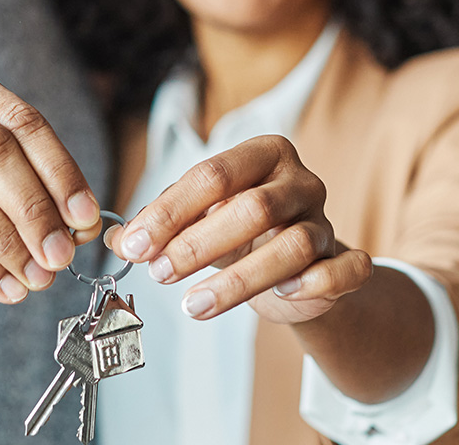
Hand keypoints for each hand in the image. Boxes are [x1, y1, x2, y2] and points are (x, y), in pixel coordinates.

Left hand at [108, 135, 370, 323]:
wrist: (295, 265)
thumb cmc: (240, 232)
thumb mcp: (198, 219)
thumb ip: (160, 224)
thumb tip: (114, 238)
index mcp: (262, 154)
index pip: (212, 175)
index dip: (170, 212)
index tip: (134, 245)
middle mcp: (299, 180)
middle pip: (253, 207)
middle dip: (198, 244)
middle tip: (159, 273)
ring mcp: (326, 219)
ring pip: (292, 246)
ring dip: (238, 280)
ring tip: (193, 305)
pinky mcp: (345, 260)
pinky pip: (344, 270)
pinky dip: (314, 284)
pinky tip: (282, 296)